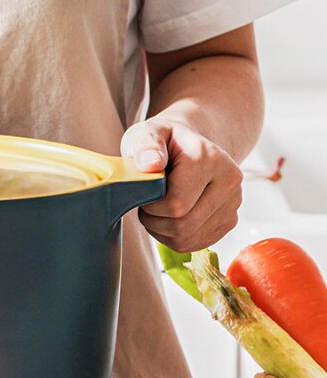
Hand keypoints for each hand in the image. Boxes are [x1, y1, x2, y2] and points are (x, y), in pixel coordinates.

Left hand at [120, 117, 242, 251]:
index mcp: (210, 159)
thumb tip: (151, 164)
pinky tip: (169, 218)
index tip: (144, 194)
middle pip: (183, 225)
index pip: (176, 204)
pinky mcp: (230, 221)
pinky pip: (194, 244)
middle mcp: (229, 182)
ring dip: (162, 231)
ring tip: (157, 210)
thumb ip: (145, 144)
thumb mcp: (148, 133)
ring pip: (187, 239)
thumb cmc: (164, 143)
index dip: (151, 207)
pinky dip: (174, 237)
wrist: (190, 147)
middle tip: (146, 206)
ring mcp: (233, 203)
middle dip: (155, 221)